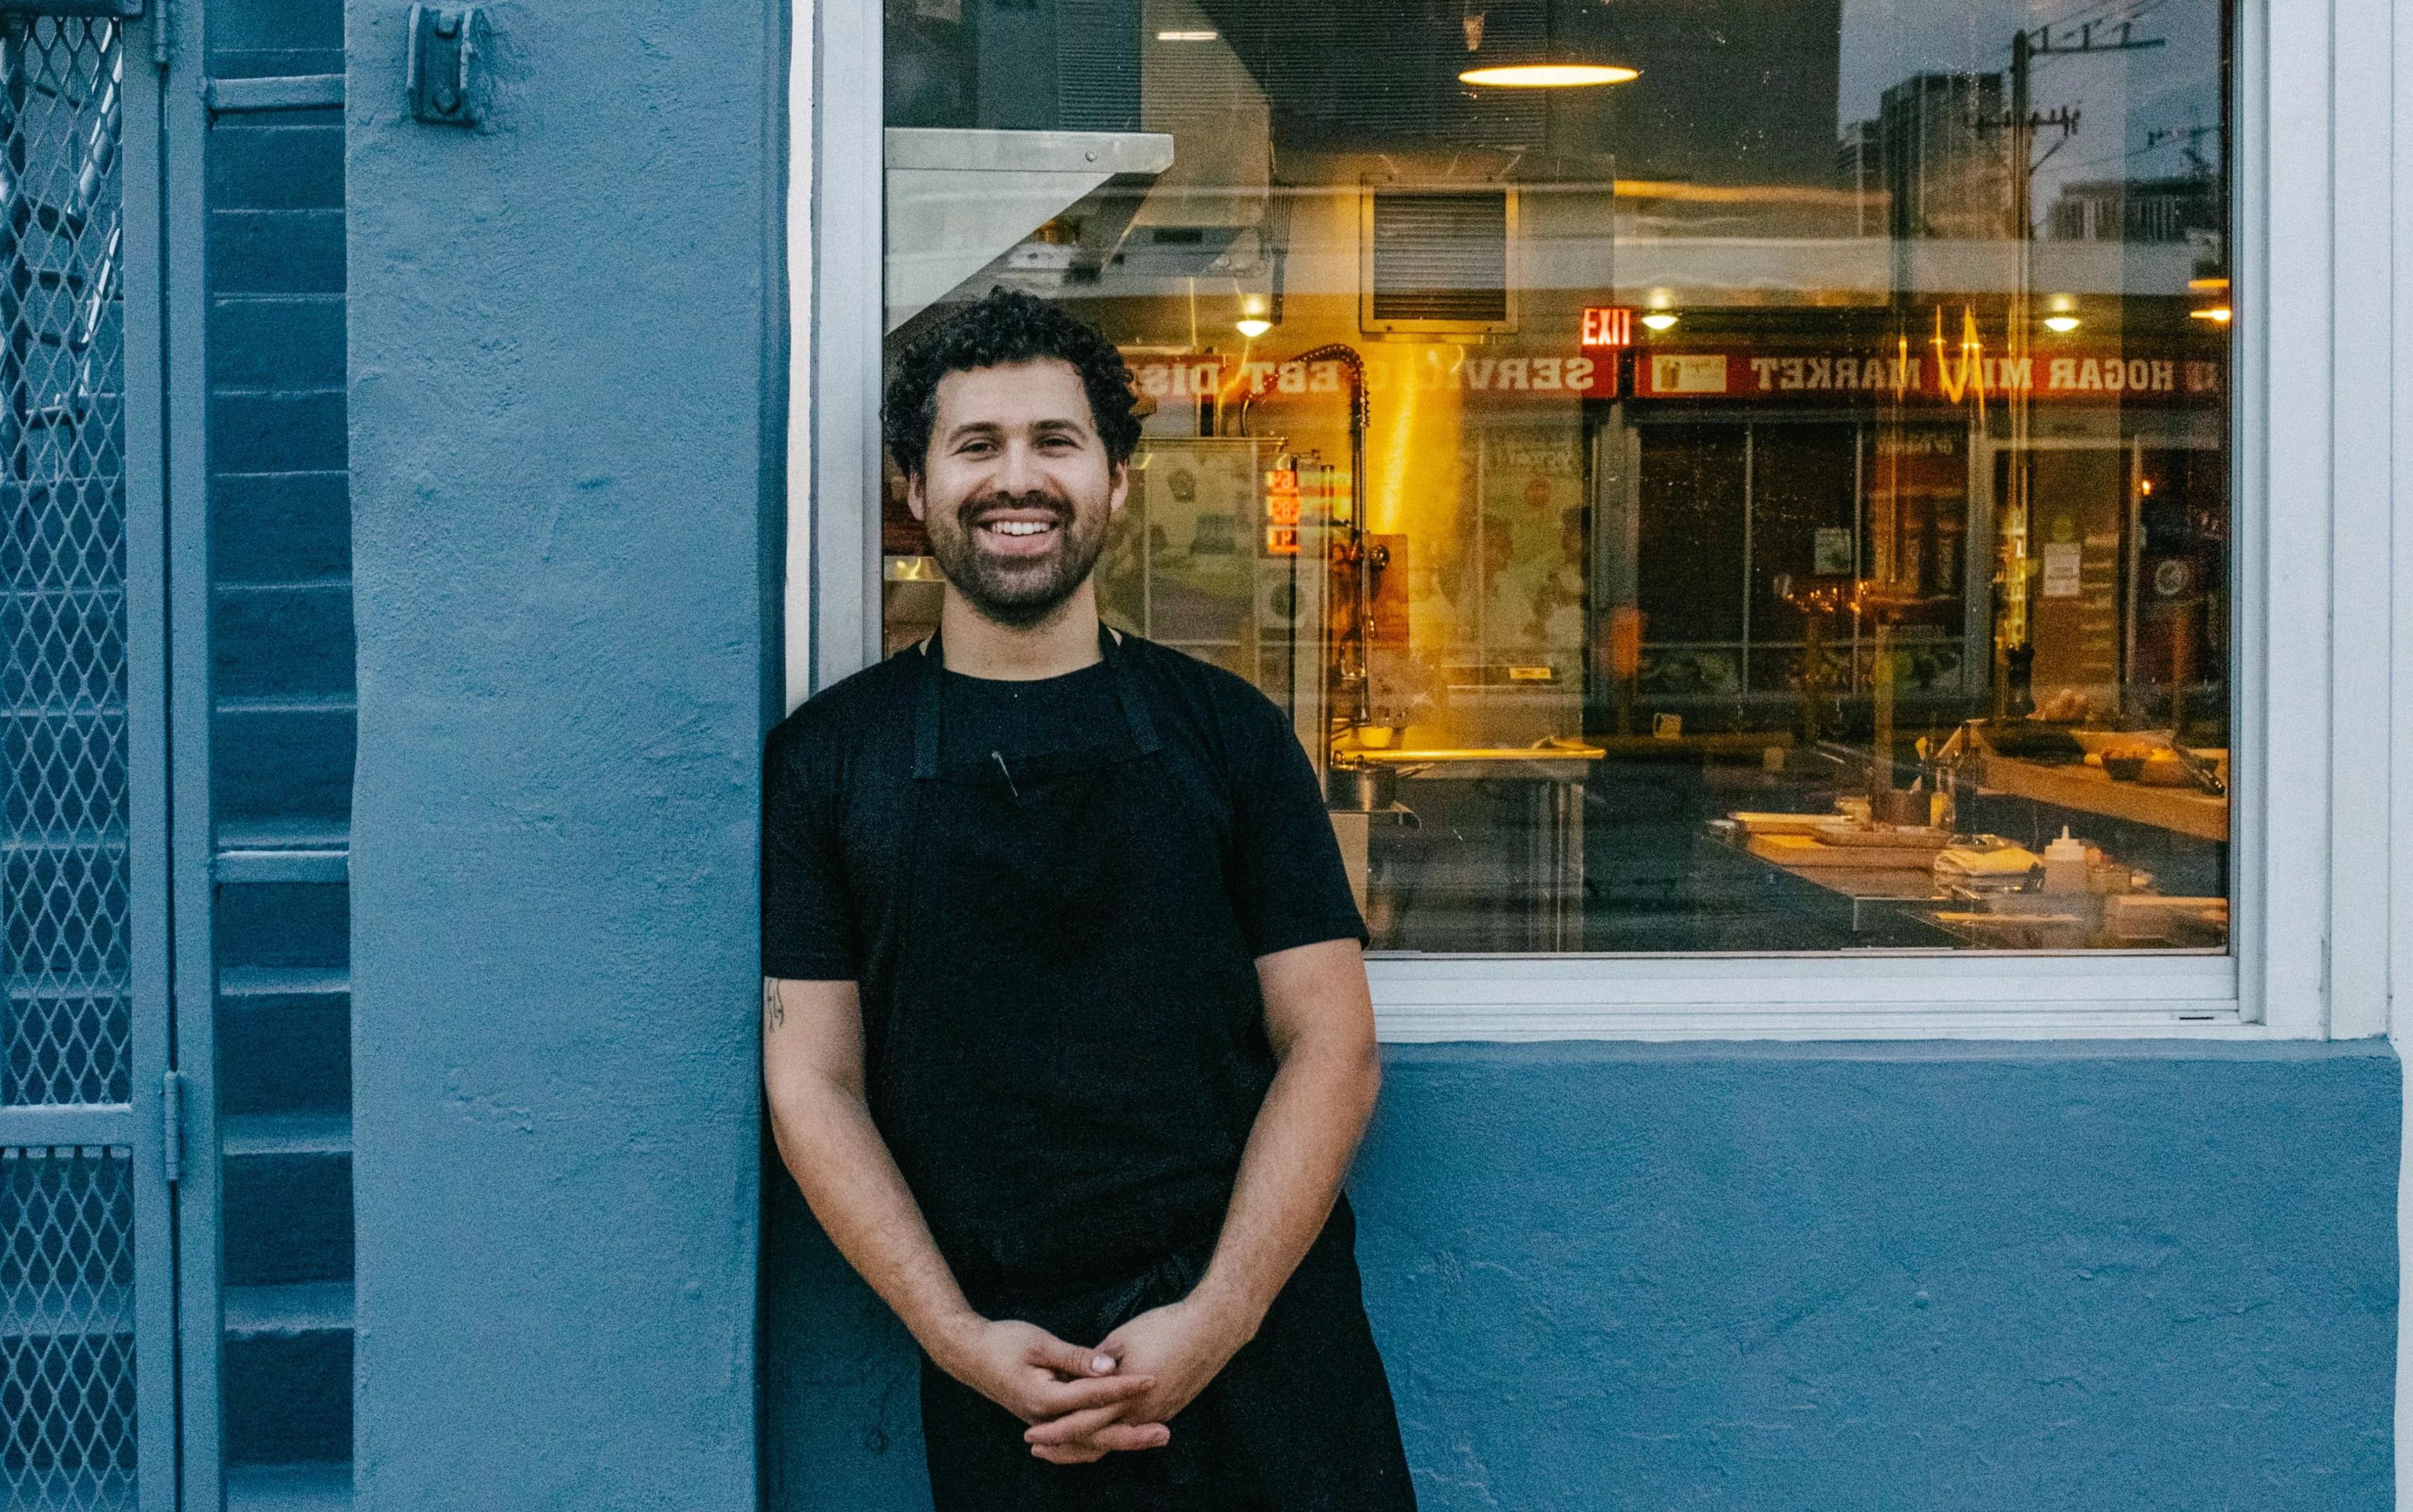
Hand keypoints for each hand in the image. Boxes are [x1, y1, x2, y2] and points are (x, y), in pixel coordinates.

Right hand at [931, 1316, 1162, 1431]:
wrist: (968, 1354)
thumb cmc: (1003, 1342)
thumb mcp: (1040, 1343)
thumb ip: (1075, 1357)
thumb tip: (1108, 1366)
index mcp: (1046, 1400)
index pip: (1095, 1396)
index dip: (1126, 1387)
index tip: (1154, 1378)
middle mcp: (1047, 1420)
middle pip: (1097, 1434)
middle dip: (1132, 1434)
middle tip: (1166, 1432)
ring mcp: (1046, 1423)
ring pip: (1089, 1439)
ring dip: (1122, 1438)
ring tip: (1155, 1435)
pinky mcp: (1047, 1419)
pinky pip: (1079, 1435)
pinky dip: (1101, 1437)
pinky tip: (1124, 1434)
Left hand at [1021, 1299, 1250, 1464]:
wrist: (1212, 1329)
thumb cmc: (1164, 1327)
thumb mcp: (1121, 1339)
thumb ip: (1095, 1363)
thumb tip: (1076, 1378)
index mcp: (1124, 1395)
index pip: (1080, 1421)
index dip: (1054, 1430)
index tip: (1030, 1435)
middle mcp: (1140, 1413)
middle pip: (1095, 1439)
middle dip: (1065, 1446)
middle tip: (1038, 1450)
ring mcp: (1157, 1414)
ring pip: (1115, 1439)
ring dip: (1088, 1443)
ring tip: (1065, 1447)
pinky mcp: (1170, 1408)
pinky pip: (1134, 1430)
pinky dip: (1113, 1435)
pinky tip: (1103, 1431)